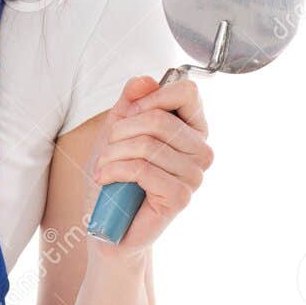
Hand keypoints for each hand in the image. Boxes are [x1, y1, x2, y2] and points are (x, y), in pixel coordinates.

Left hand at [88, 74, 212, 255]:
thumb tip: (144, 81)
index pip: (187, 92)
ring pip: (147, 144)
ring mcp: (194, 175)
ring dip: (112, 154)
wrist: (108, 224)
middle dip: (121, 131)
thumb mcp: (116, 131)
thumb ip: (130, 103)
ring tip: (105, 167)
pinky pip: (142, 169)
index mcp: (191, 129)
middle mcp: (200, 151)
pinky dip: (114, 171)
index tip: (129, 114)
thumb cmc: (115, 177)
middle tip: (109, 148)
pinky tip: (106, 180)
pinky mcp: (181, 197)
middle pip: (159, 119)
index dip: (151, 98)